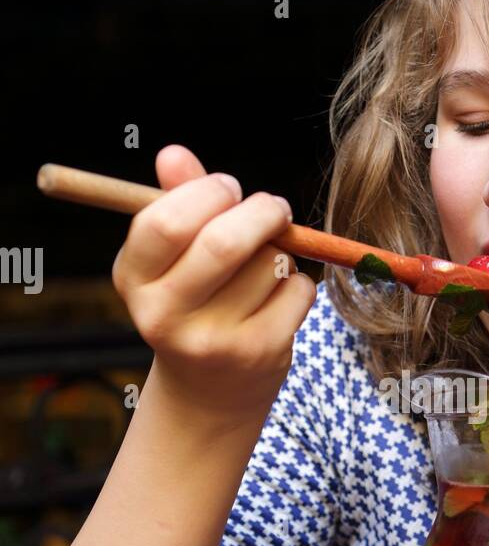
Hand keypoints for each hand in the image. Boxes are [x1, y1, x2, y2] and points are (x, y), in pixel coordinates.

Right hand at [112, 144, 316, 421]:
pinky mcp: (258, 353)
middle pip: (223, 243)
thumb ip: (176, 201)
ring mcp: (213, 340)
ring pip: (268, 263)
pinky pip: (296, 290)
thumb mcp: (173, 258)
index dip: (205, 192)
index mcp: (134, 281)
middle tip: (274, 207)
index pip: (163, 223)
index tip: (227, 187)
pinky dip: (297, 284)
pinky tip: (278, 300)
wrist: (209, 392)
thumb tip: (173, 153)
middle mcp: (164, 316)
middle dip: (260, 211)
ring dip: (279, 252)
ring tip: (264, 267)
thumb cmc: (193, 303)